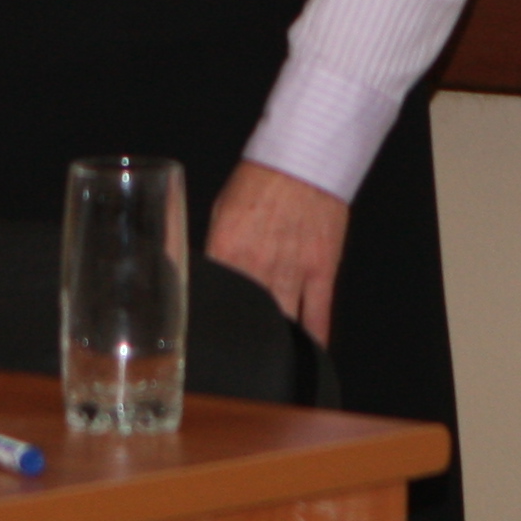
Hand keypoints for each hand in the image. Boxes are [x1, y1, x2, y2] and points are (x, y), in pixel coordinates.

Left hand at [204, 158, 350, 347]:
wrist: (304, 156)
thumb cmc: (260, 180)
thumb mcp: (221, 212)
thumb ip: (214, 250)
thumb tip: (197, 276)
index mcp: (227, 248)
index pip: (214, 299)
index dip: (211, 324)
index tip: (209, 344)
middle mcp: (258, 265)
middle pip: (249, 318)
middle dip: (244, 341)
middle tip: (239, 360)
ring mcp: (293, 270)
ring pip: (283, 324)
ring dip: (277, 345)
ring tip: (271, 364)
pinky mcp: (322, 270)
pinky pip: (317, 315)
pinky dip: (314, 342)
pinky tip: (307, 357)